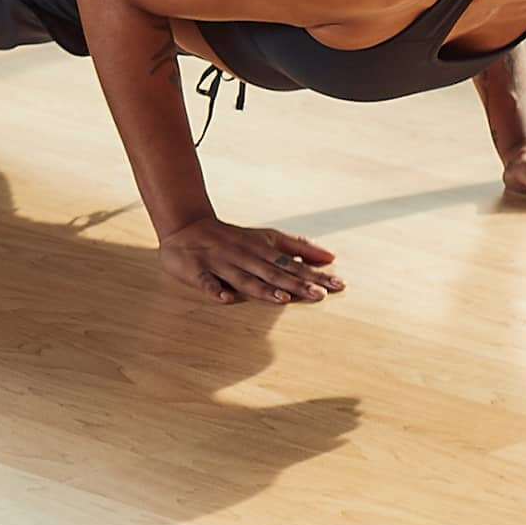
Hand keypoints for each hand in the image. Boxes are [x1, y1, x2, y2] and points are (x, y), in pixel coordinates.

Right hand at [158, 217, 344, 305]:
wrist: (187, 226)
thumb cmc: (233, 237)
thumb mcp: (267, 237)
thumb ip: (298, 246)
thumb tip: (330, 257)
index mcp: (262, 248)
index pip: (293, 263)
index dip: (314, 275)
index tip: (338, 285)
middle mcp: (245, 256)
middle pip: (273, 272)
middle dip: (296, 284)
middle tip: (319, 295)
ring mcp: (221, 263)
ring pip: (244, 278)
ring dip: (262, 288)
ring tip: (282, 299)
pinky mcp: (197, 271)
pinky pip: (207, 282)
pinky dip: (215, 290)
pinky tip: (226, 298)